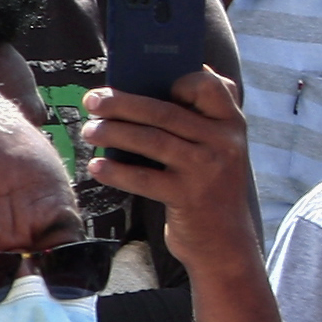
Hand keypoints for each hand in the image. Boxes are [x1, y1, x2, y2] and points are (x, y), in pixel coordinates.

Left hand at [83, 69, 262, 269]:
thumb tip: (143, 93)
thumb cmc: (209, 187)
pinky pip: (144, 179)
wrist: (225, 242)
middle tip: (92, 100)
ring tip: (89, 131)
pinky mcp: (188, 197)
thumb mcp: (217, 150)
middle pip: (165, 111)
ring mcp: (207, 170)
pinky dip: (116, 172)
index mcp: (232, 123)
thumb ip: (198, 121)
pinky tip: (96, 167)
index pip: (211, 85)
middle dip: (123, 103)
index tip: (146, 81)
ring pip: (152, 140)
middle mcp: (224, 142)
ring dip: (113, 133)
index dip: (180, 79)